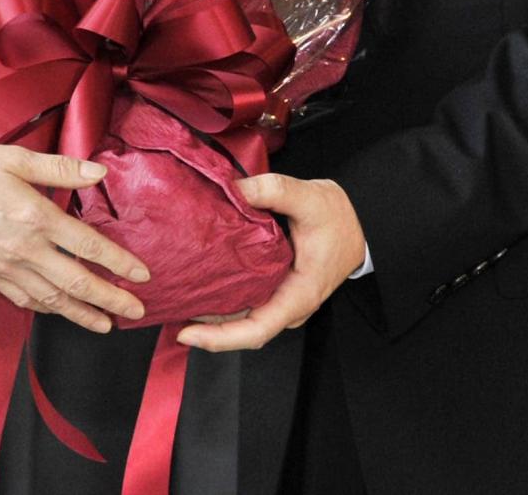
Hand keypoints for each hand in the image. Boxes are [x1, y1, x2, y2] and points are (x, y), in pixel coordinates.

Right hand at [0, 149, 149, 331]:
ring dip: (83, 314)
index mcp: (35, 217)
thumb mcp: (15, 158)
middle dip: (110, 298)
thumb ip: (60, 168)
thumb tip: (98, 172)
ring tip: (106, 323)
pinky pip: (26, 300)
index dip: (119, 262)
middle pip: (76, 282)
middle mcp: (25, 249)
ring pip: (53, 300)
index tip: (141, 274)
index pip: (88, 246)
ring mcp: (7, 268)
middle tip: (135, 309)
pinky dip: (48, 310)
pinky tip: (61, 312)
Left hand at [176, 174, 365, 351]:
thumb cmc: (338, 217)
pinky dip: (220, 299)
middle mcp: (287, 306)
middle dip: (205, 328)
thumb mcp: (309, 197)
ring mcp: (280, 300)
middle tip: (168, 310)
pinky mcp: (274, 289)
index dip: (220, 338)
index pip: (257, 330)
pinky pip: (245, 303)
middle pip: (242, 329)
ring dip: (210, 315)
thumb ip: (272, 190)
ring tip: (175, 300)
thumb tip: (232, 189)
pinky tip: (198, 284)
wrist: (359, 222)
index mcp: (298, 295)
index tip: (189, 333)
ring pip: (241, 319)